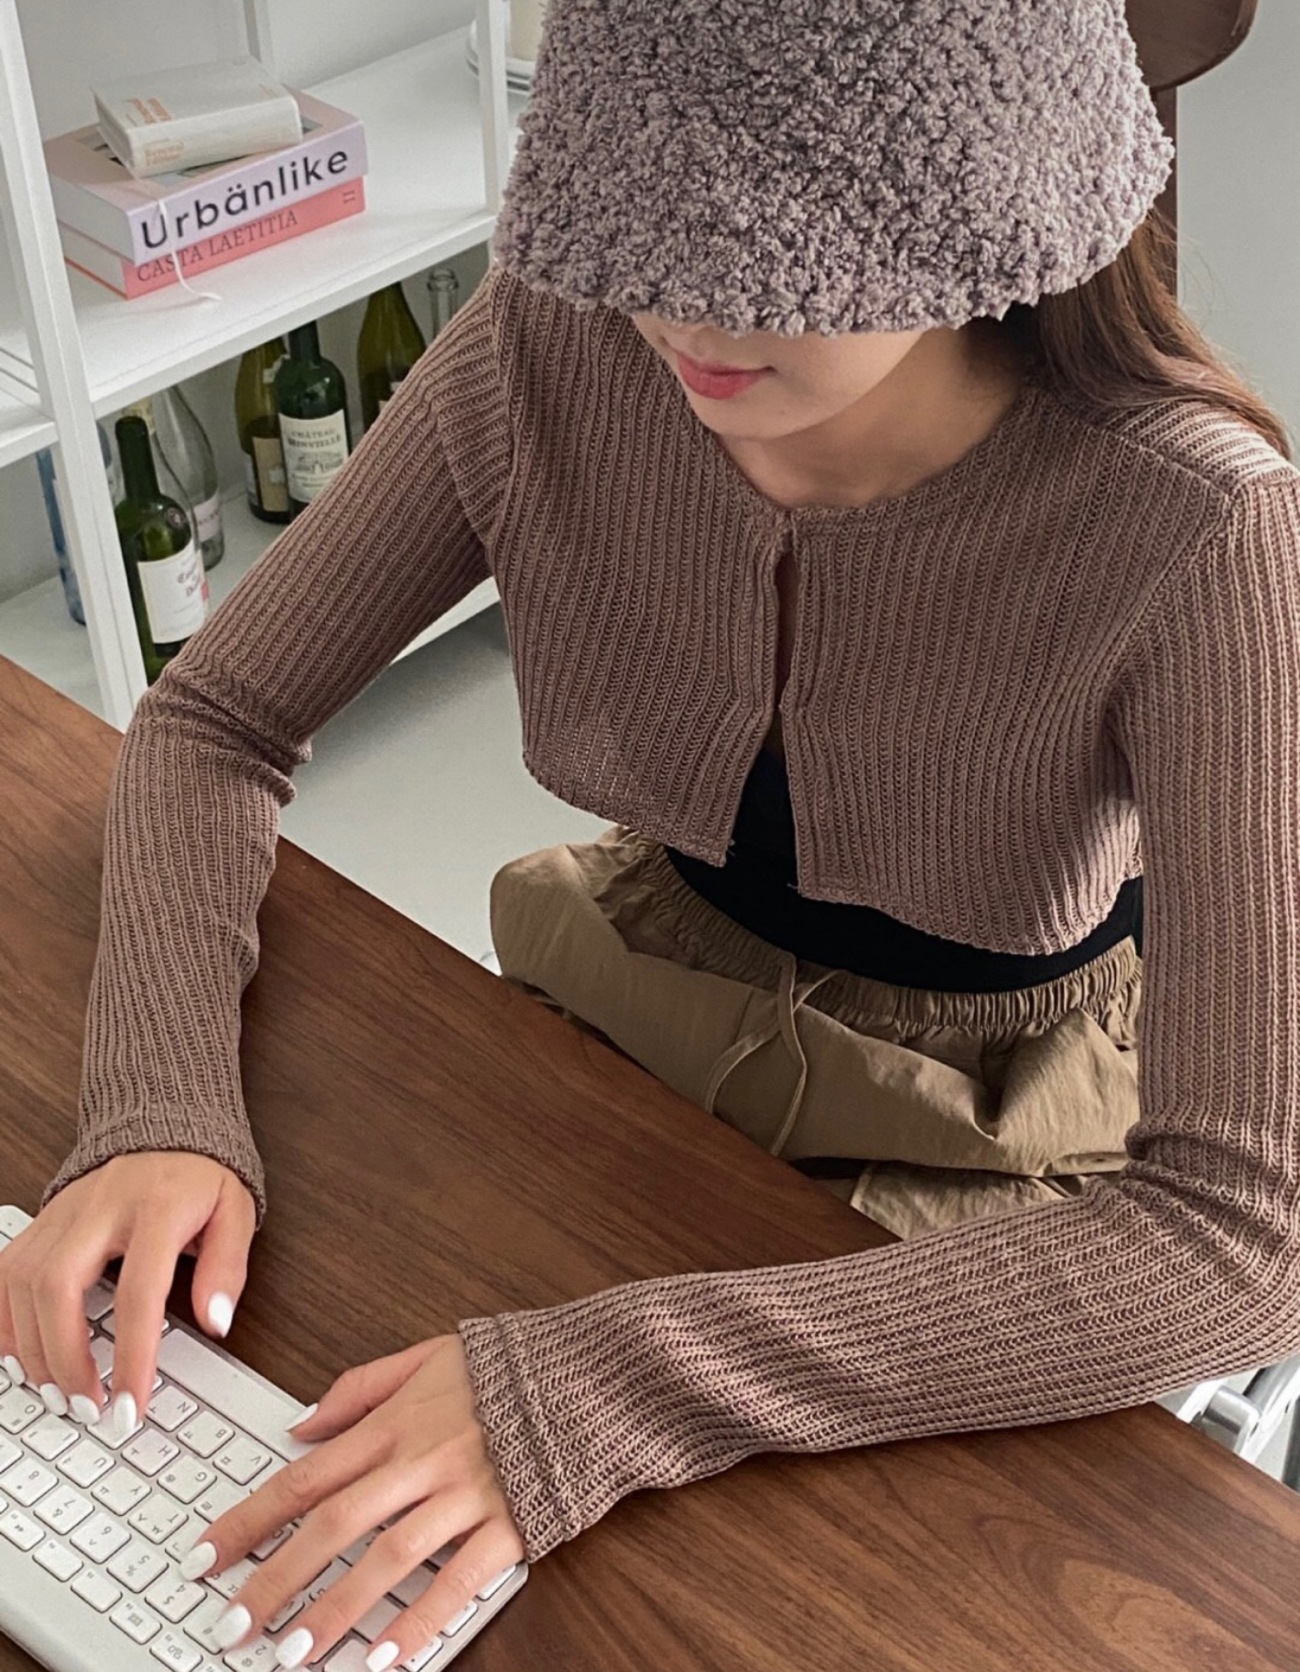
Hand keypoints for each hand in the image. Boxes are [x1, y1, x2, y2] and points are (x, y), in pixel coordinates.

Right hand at [0, 1153, 254, 1431]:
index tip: (132, 1404)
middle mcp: (101, 1208)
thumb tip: (216, 1321)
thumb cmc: (201, 1177)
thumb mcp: (236, 1213)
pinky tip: (23, 1354)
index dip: (132, 1355)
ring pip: (24, 1283)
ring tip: (61, 1392)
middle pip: (59, 1287)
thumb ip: (227, 1268)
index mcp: (157, 1207)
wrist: (166, 1125)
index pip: (139, 1291)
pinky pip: (6, 1272)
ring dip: (34, 1348)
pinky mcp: (42, 1219)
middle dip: (65, 1358)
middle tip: (88, 1405)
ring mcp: (64, 1212)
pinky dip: (6, 1319)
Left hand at [190, 1336, 525, 1668]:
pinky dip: (420, 1621)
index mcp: (396, 1423)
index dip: (250, 1520)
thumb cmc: (509, 1366)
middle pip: (334, 1526)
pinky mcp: (510, 1524)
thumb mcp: (426, 1355)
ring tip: (293, 1655)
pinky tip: (387, 1657)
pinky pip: (458, 1581)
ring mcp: (467, 1495)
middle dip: (276, 1581)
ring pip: (387, 1559)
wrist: (590, 1372)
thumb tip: (300, 1424)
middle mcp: (423, 1461)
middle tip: (233, 1626)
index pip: (305, 1477)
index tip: (206, 1557)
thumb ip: (359, 1389)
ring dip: (336, 1611)